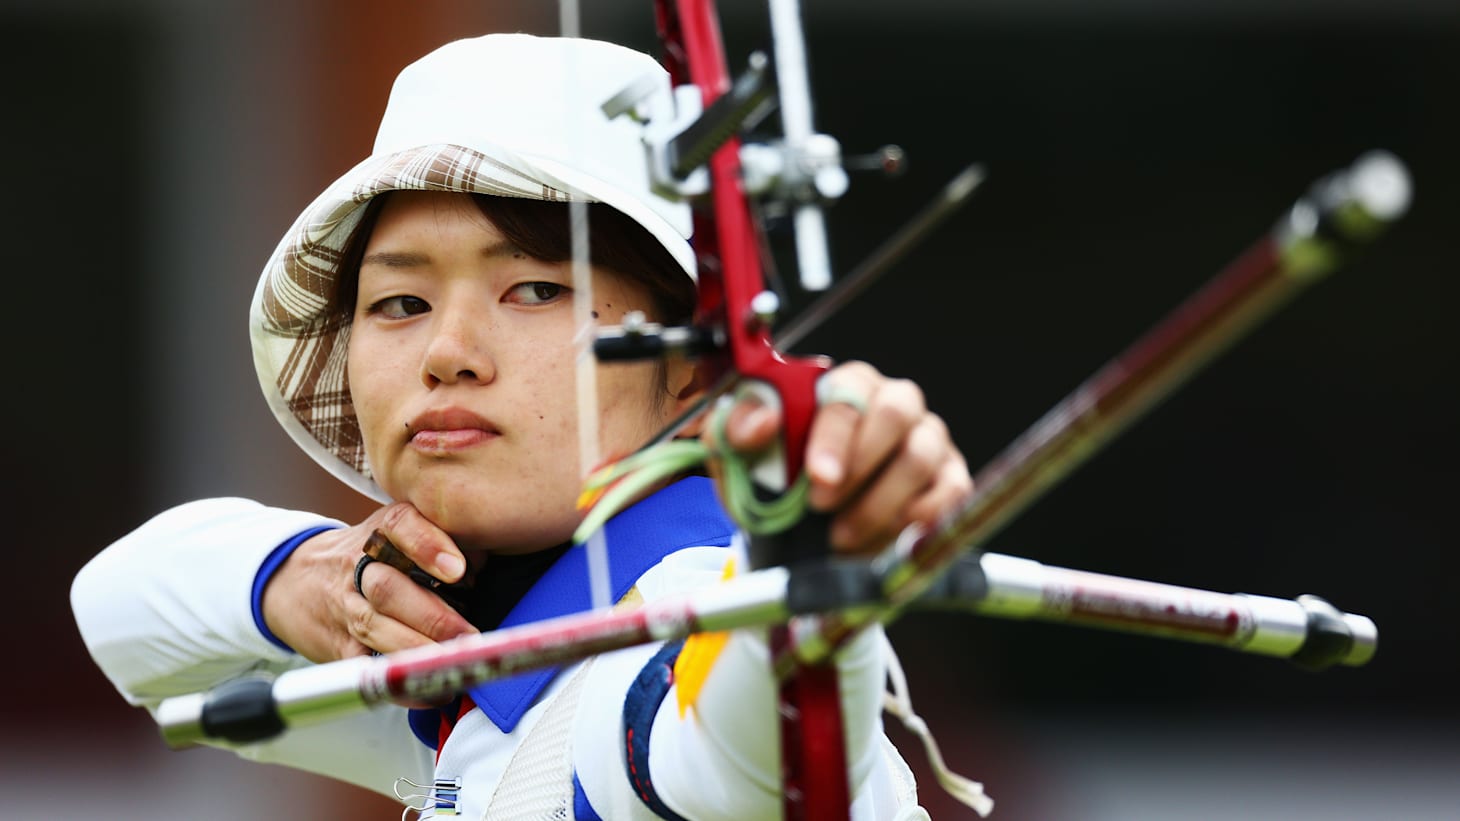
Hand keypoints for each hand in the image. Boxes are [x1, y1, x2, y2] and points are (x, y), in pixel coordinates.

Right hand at [260, 503, 476, 662]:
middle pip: (388, 588)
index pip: (400, 525)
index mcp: (380, 532)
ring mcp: (345, 607)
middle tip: (469, 636)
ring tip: (453, 664)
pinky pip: (365, 666)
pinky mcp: (338, 645)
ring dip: (418, 650)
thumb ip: (443, 539)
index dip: (428, 545)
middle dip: (432, 616)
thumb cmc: (367, 557)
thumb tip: (485, 559)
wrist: (295, 579)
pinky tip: (428, 691)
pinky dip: (398, 682)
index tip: (458, 569)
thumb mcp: (396, 533)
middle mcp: (358, 567)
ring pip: (376, 628)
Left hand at [719, 361, 971, 555]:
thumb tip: (762, 420)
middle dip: (859, 466)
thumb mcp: (741, 458)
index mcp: (842, 384)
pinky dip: (914, 522)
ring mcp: (926, 438)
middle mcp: (892, 402)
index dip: (833, 437)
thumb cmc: (776, 483)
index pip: (846, 395)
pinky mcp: (949, 476)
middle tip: (823, 507)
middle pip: (896, 412)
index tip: (815, 478)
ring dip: (878, 504)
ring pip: (920, 457)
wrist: (799, 534)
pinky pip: (950, 492)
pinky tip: (880, 538)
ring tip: (841, 535)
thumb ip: (737, 431)